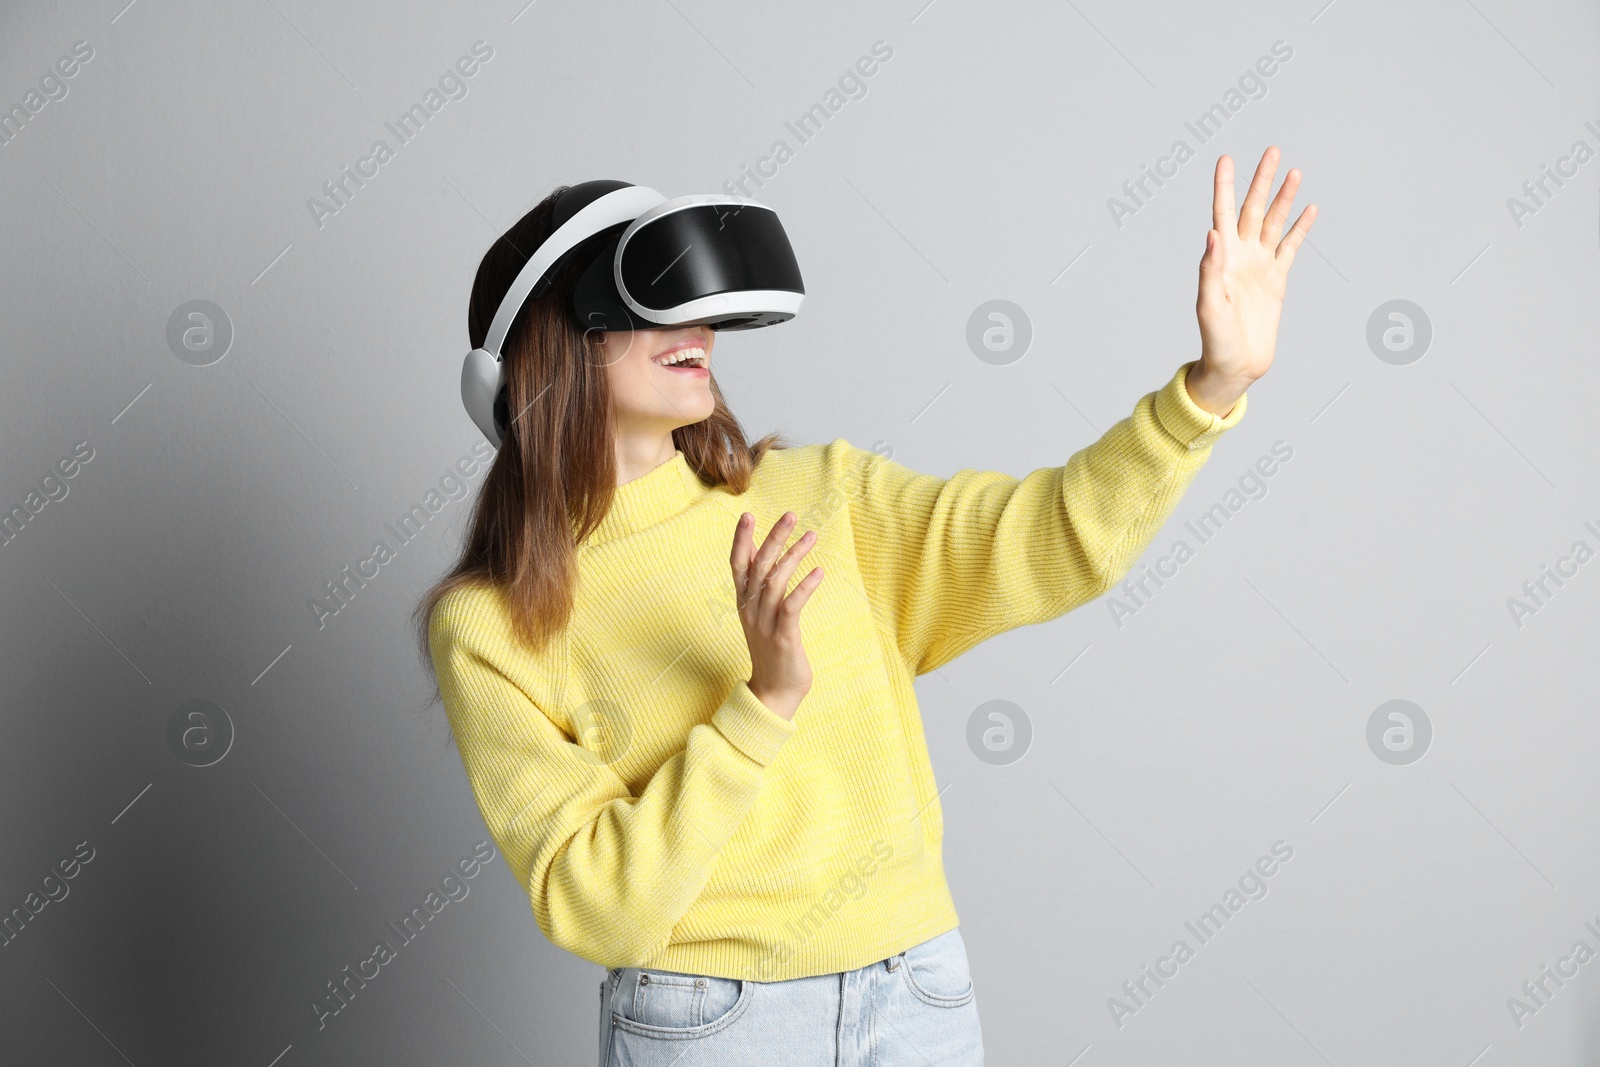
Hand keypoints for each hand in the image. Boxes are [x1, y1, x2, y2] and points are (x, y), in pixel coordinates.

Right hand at [729, 511, 823, 721]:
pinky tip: (819, 572)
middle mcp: (751, 609)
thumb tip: (757, 550)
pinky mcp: (784, 637)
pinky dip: (805, 587)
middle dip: (773, 538)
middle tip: (790, 515)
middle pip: (759, 567)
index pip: (738, 564)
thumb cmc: (771, 648)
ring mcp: (765, 623)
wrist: (773, 692)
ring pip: (775, 582)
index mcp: (743, 602)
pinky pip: (791, 606)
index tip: (747, 514)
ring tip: (812, 536)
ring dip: (794, 556)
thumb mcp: (758, 612)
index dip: (741, 540)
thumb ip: (756, 583)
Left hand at [1190, 145, 1318, 416]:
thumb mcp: (1209, 305)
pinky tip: (1309, 209)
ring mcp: (1260, 265)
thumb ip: (1210, 269)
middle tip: (1272, 151)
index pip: (1222, 213)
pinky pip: (1291, 247)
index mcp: (1221, 258)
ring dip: (1284, 198)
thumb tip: (1213, 234)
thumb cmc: (1216, 338)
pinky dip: (1300, 228)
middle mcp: (1240, 255)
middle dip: (1261, 181)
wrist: (1237, 364)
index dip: (1224, 186)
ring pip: (1274, 222)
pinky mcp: (1277, 279)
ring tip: (1295, 171)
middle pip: (1252, 209)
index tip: (1226, 158)